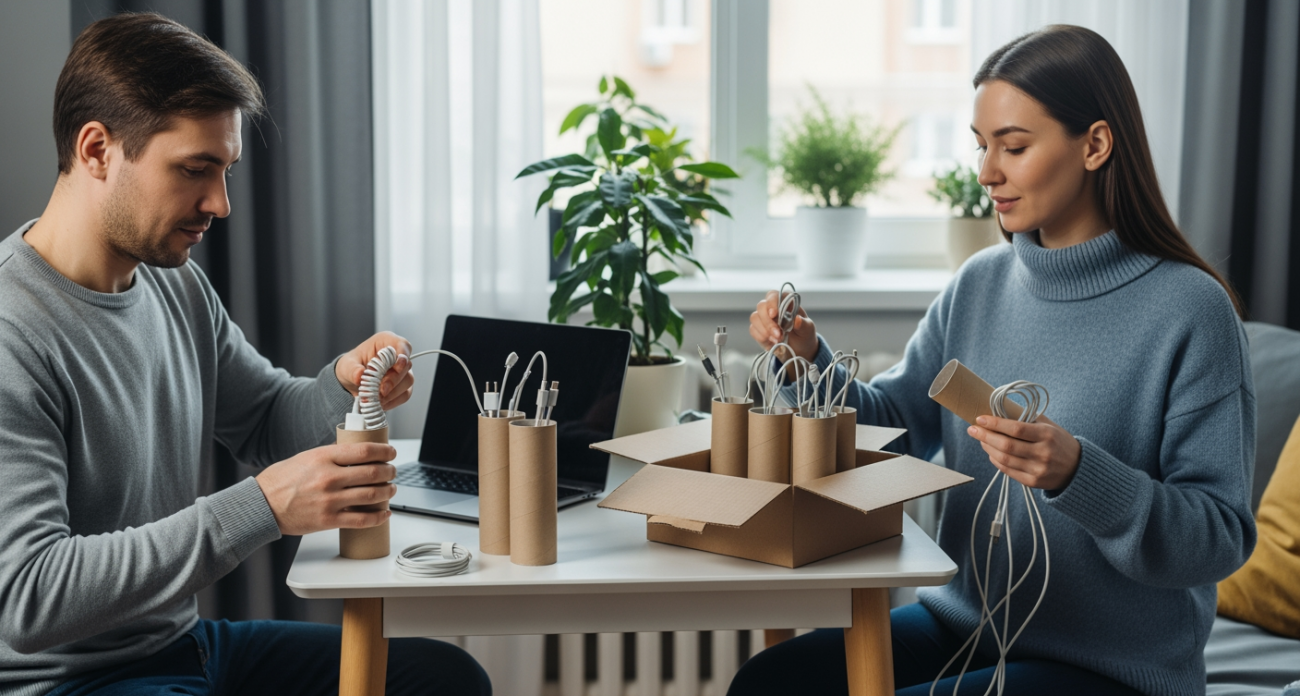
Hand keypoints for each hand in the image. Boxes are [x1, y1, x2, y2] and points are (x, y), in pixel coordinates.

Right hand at [255, 443, 397, 534]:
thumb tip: (355, 452)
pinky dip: (378, 517)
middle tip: (392, 471)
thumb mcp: (307, 457)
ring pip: (372, 496)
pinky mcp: (329, 520)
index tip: (391, 453)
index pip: (365, 451)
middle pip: (373, 473)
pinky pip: (362, 520)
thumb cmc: (281, 480)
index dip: (385, 452)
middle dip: (389, 472)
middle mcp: (329, 478)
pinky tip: (384, 513)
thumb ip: (331, 455)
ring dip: (388, 492)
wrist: (262, 505)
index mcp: (324, 458)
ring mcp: (330, 500)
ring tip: (391, 489)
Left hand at [335, 332, 414, 410]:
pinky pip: (405, 394)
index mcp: (386, 342)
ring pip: (408, 381)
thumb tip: (359, 376)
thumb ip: (353, 370)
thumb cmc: (351, 367)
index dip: (402, 355)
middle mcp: (397, 356)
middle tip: (381, 390)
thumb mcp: (347, 365)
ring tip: (377, 398)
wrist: (350, 382)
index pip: (402, 345)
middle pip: (406, 366)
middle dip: (394, 379)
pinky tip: (381, 403)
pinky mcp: (402, 387)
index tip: (396, 367)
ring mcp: (402, 372)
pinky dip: (393, 401)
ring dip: (393, 392)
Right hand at [749, 290, 818, 362]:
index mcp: (785, 303)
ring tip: (777, 339)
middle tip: (778, 334)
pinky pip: (753, 329)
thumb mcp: (808, 330)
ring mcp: (764, 318)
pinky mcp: (758, 329)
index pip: (774, 295)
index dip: (772, 302)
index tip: (774, 314)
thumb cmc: (804, 335)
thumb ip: (803, 324)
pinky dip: (761, 337)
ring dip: (764, 330)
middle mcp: (773, 308)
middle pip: (761, 306)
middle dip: (768, 322)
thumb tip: (797, 319)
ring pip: (754, 317)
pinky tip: (772, 342)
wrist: (799, 349)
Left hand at [965, 415, 1080, 490]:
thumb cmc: (1059, 442)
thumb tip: (998, 410)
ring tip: (980, 439)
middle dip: (985, 436)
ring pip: (1004, 459)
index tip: (980, 418)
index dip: (995, 423)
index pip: (1016, 429)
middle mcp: (1043, 453)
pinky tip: (990, 452)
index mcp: (1047, 435)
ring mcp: (1038, 470)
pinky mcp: (1033, 482)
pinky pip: (1008, 471)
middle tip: (972, 429)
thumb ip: (1027, 419)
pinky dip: (996, 460)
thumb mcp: (1049, 426)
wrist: (1078, 469)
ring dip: (988, 448)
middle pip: (1006, 445)